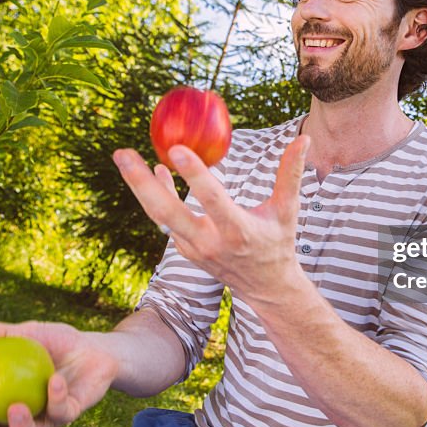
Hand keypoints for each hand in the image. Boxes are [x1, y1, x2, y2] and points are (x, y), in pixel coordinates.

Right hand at [0, 321, 116, 426]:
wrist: (93, 347)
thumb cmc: (54, 342)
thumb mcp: (28, 333)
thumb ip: (2, 335)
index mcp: (4, 401)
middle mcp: (23, 417)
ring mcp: (46, 419)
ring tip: (16, 408)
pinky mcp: (71, 415)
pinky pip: (61, 412)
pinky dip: (56, 396)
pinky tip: (54, 380)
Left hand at [112, 135, 310, 304]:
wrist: (266, 287)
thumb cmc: (278, 242)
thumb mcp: (287, 211)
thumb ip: (290, 174)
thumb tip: (302, 139)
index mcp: (238, 231)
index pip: (212, 200)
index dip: (194, 175)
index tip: (176, 149)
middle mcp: (210, 242)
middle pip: (167, 211)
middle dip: (141, 182)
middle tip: (123, 153)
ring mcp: (194, 249)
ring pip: (159, 216)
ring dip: (140, 186)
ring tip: (124, 156)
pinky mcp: (186, 251)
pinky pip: (165, 220)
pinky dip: (158, 195)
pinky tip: (154, 171)